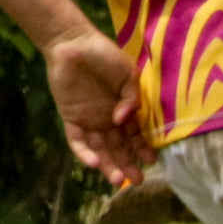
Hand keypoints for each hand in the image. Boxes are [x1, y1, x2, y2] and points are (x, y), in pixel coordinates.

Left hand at [43, 25, 151, 186]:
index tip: (151, 161)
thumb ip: (132, 98)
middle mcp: (107, 120)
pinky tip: (93, 163)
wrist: (73, 43)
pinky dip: (84, 152)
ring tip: (118, 179)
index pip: (135, 136)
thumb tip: (123, 120)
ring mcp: (89, 120)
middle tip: (137, 180)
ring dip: (108, 165)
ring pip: (99, 149)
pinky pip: (77, 140)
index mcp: (123, 111)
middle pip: (118, 148)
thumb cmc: (104, 55)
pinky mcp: (71, 118)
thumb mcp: (128, 74)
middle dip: (127, 165)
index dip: (142, 149)